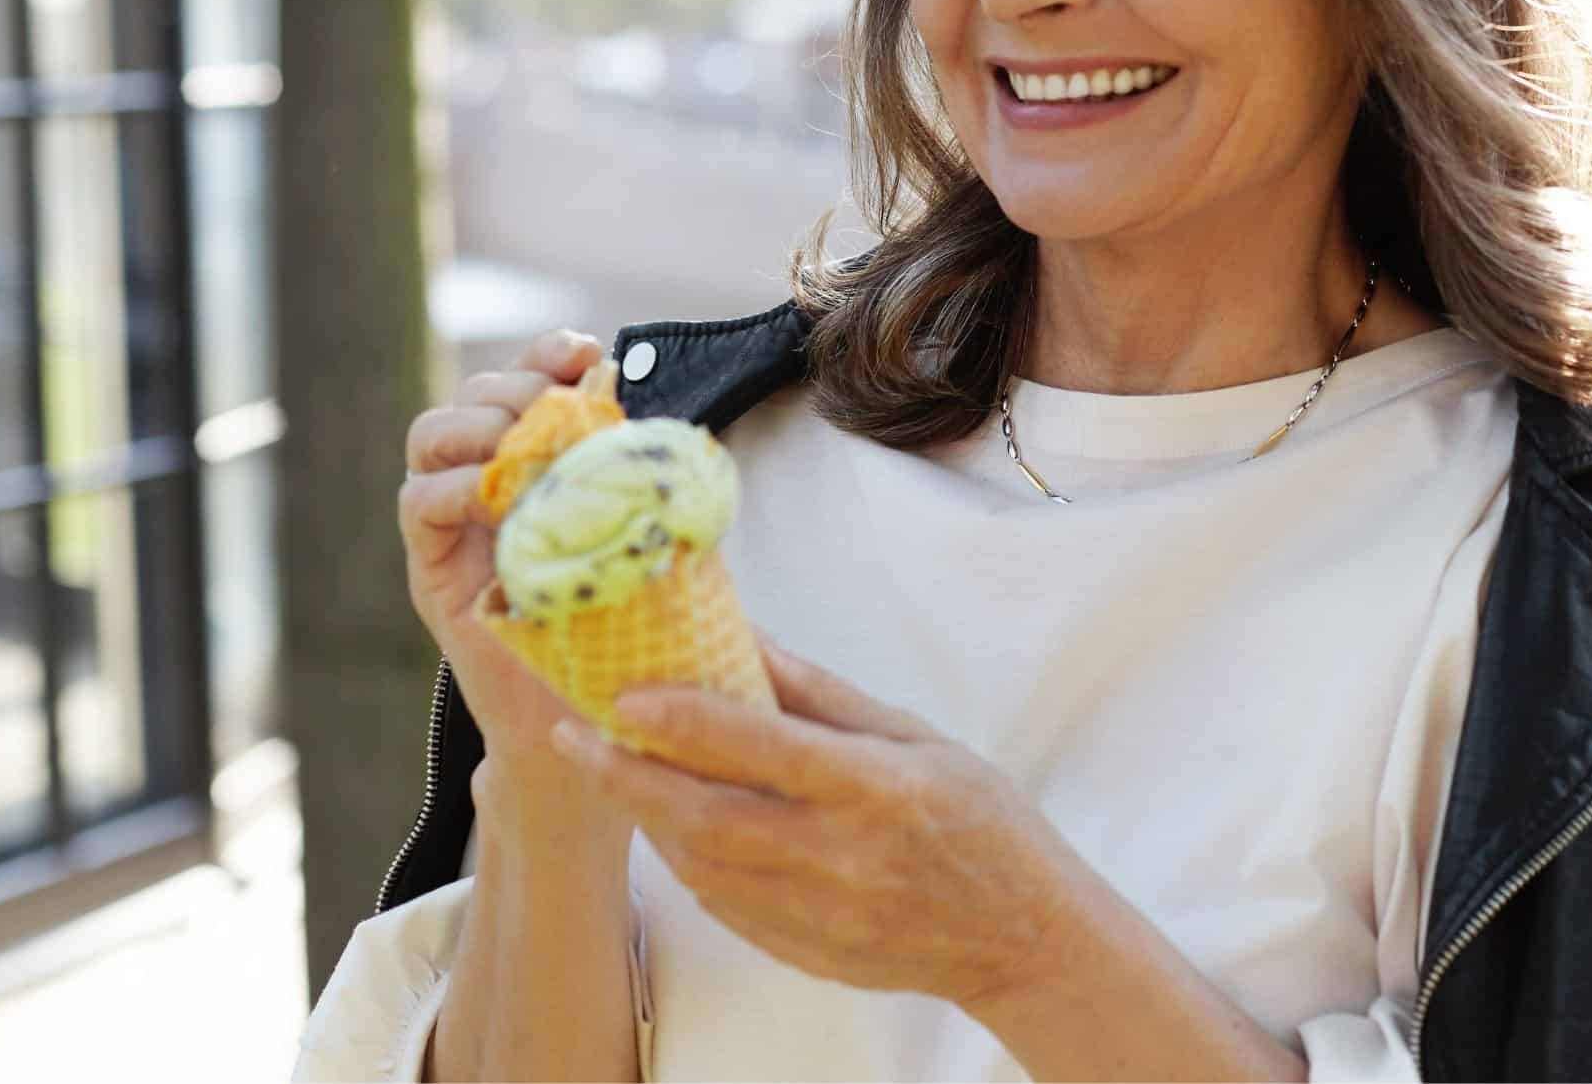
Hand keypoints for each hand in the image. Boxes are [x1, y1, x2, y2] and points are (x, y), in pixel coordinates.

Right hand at [396, 328, 613, 784]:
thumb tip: (663, 422)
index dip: (549, 352)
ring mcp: (454, 523)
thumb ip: (643, 478)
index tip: (589, 354)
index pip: (527, 377)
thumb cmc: (627, 629)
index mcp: (540, 461)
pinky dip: (451, 488)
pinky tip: (494, 499)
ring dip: (477, 428)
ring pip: (432, 433)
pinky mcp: (432, 569)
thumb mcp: (648, 536)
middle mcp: (489, 480)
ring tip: (522, 455)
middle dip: (515, 386)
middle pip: (475, 393)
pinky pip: (417, 503)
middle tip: (556, 414)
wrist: (587, 726)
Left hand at [551, 637, 1085, 1013]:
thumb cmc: (979, 821)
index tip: (625, 694)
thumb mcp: (917, 737)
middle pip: (706, 817)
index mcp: (878, 789)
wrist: (1019, 937)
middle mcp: (840, 857)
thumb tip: (749, 639)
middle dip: (626, 776)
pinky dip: (687, 858)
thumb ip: (824, 695)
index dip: (687, 722)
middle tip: (573, 738)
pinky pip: (721, 903)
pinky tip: (671, 824)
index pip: (764, 749)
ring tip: (612, 769)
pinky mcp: (801, 952)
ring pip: (700, 864)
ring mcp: (817, 915)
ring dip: (647, 816)